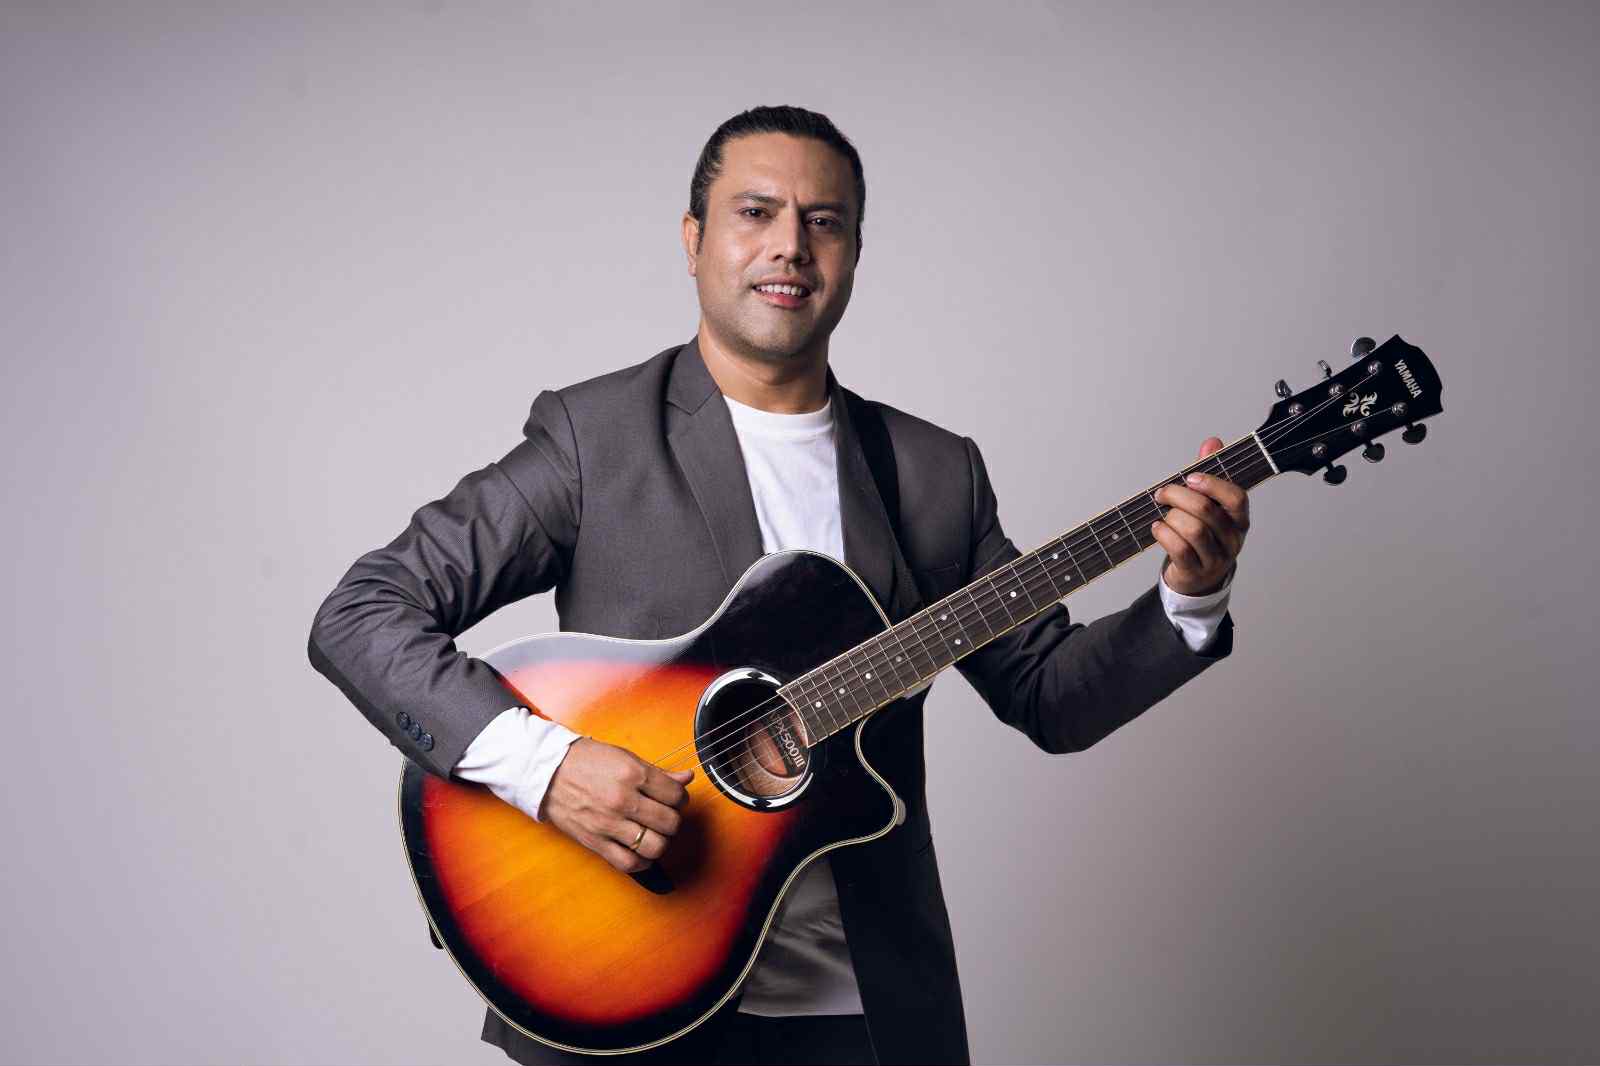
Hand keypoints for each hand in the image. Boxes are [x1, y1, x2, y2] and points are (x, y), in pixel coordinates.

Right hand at [540, 737, 693, 873]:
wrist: (547, 771)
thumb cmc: (587, 761)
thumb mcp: (625, 757)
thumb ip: (659, 773)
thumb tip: (687, 778)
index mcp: (633, 774)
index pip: (676, 796)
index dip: (680, 799)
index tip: (673, 799)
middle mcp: (623, 800)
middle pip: (670, 823)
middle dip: (673, 821)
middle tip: (665, 817)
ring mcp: (609, 823)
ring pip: (655, 846)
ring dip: (661, 843)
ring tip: (654, 834)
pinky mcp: (596, 841)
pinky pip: (629, 863)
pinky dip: (642, 862)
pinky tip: (641, 851)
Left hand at [1152, 437, 1249, 595]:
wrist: (1198, 578)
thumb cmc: (1203, 535)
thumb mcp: (1209, 504)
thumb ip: (1210, 474)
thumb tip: (1212, 442)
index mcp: (1239, 520)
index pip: (1237, 498)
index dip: (1212, 484)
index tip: (1190, 477)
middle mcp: (1232, 539)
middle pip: (1206, 511)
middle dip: (1178, 496)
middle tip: (1162, 493)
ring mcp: (1216, 558)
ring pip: (1193, 530)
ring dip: (1171, 517)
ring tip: (1162, 514)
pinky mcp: (1196, 572)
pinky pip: (1179, 549)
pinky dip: (1164, 535)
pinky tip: (1157, 528)